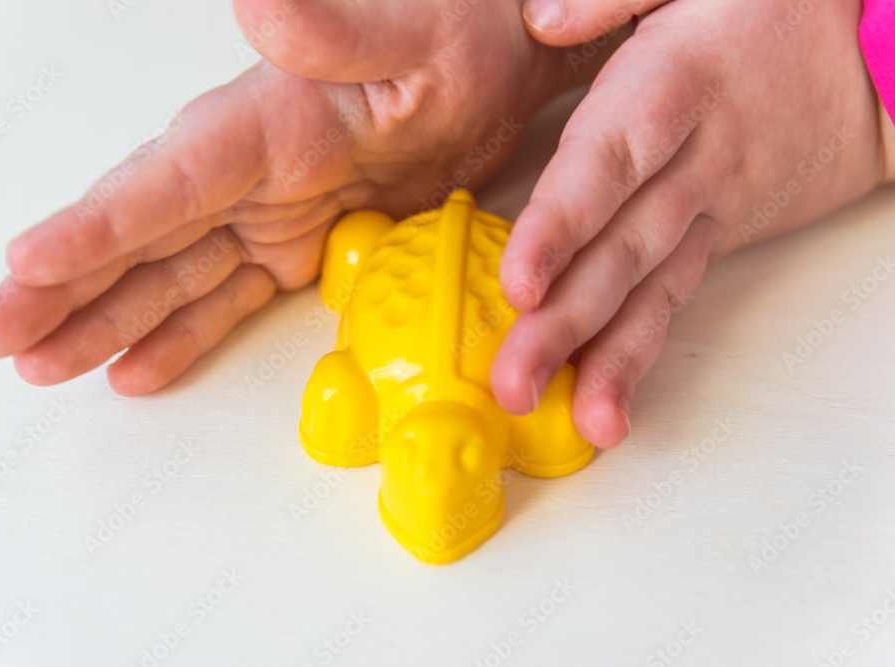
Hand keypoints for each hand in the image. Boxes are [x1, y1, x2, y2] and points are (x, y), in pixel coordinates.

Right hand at [0, 0, 622, 395]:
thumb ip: (336, 33)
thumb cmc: (464, 41)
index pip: (168, 180)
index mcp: (267, 123)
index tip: (29, 265)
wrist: (499, 70)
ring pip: (171, 276)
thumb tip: (260, 9)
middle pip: (142, 236)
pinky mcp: (298, 246)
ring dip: (106, 321)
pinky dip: (181, 334)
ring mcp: (269, 213)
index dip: (98, 226)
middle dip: (66, 288)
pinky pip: (227, 298)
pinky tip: (134, 365)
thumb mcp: (414, 35)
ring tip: (43, 363)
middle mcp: (251, 171)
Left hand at [493, 0, 886, 446]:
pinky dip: (639, 352)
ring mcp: (712, 208)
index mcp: (672, 85)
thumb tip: (538, 19)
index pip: (609, 164)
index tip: (521, 284)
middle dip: (564, 323)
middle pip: (622, 249)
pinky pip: (676, 298)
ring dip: (606, 358)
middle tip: (513, 383)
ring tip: (571, 419)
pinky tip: (607, 401)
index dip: (563, 225)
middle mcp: (692, 161)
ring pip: (653, 289)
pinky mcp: (721, 236)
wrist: (875, 44)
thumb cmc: (770, 3)